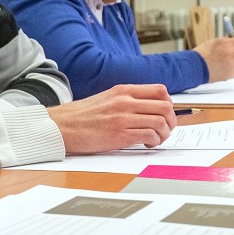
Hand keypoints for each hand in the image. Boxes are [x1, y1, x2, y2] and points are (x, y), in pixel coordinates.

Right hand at [48, 84, 175, 152]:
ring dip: (164, 134)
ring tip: (155, 139)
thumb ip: (126, 100)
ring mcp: (123, 118)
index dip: (169, 103)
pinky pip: (150, 135)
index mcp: (123, 91)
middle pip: (165, 107)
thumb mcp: (106, 98)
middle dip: (171, 120)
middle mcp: (125, 102)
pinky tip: (147, 144)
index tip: (165, 113)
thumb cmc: (81, 116)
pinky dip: (154, 141)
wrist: (61, 126)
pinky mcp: (120, 135)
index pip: (160, 90)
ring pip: (161, 122)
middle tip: (165, 129)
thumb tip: (149, 108)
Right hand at [195, 36, 233, 81]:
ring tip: (225, 63)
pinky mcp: (229, 73)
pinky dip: (231, 70)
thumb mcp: (214, 43)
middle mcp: (230, 52)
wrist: (193, 67)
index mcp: (226, 43)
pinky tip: (222, 69)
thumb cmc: (202, 55)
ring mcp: (231, 64)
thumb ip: (227, 43)